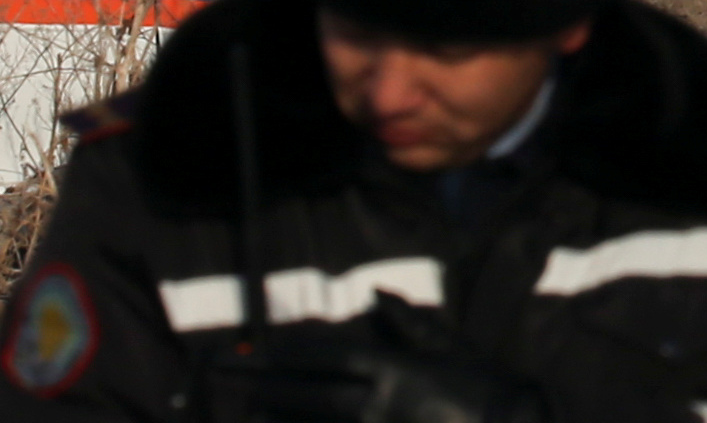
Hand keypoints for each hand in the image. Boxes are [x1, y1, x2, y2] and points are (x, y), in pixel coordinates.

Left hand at [193, 328, 543, 422]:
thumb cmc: (486, 390)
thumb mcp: (453, 349)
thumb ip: (411, 323)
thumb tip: (377, 294)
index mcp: (393, 369)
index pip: (327, 356)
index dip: (286, 352)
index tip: (254, 349)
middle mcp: (373, 405)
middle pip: (303, 393)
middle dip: (258, 383)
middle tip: (220, 373)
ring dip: (272, 418)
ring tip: (242, 411)